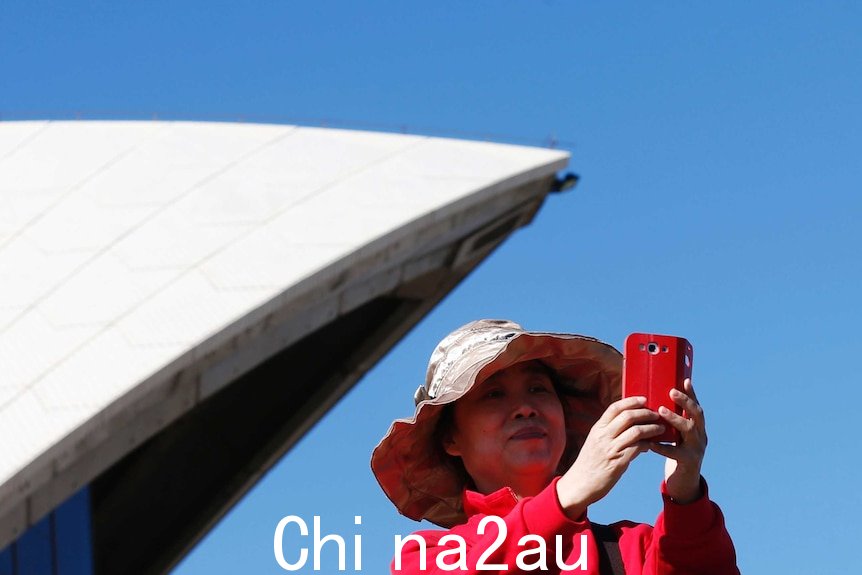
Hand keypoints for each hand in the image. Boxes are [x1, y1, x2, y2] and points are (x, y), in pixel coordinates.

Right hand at [556, 396, 664, 518]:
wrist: (579, 485)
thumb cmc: (589, 464)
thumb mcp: (595, 443)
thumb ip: (608, 433)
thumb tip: (628, 426)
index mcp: (597, 429)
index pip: (615, 408)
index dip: (631, 401)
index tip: (643, 399)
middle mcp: (603, 436)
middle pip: (628, 416)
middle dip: (645, 413)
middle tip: (656, 414)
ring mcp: (610, 449)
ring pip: (636, 431)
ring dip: (651, 428)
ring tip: (660, 429)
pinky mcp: (618, 462)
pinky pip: (638, 448)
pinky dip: (648, 444)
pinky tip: (652, 445)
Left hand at [649, 378, 707, 503]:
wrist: (684, 482)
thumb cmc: (677, 453)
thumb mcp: (678, 436)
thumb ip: (671, 421)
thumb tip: (655, 400)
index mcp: (698, 428)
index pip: (696, 407)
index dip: (692, 393)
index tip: (685, 379)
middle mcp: (701, 436)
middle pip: (697, 415)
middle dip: (685, 402)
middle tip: (671, 392)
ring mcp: (697, 449)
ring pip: (689, 430)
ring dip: (675, 419)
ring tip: (661, 411)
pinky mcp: (688, 462)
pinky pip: (675, 452)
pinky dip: (662, 446)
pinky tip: (650, 442)